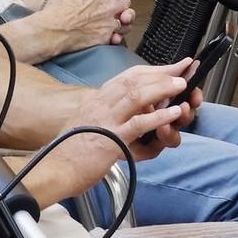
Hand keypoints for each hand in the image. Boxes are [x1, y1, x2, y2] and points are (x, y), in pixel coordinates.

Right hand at [39, 0, 134, 48]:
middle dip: (120, 1)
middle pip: (124, 1)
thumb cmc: (56, 12)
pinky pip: (117, 35)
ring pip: (123, 19)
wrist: (52, 33)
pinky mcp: (104, 38)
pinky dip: (113, 34)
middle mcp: (105, 7)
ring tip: (109, 20)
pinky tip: (107, 33)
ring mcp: (107, 23)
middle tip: (113, 4)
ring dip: (117, 18)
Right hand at [64, 59, 197, 174]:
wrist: (53, 170)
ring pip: (137, 95)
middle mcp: (100, 104)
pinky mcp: (111, 140)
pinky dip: (159, 117)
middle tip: (184, 70)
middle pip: (135, 80)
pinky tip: (173, 113)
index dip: (152, 70)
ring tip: (182, 86)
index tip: (171, 67)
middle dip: (162, 73)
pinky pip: (138, 124)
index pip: (128, 77)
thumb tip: (127, 113)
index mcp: (97, 100)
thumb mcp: (87, 124)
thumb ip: (105, 115)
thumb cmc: (70, 152)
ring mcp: (106, 121)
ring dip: (163, 88)